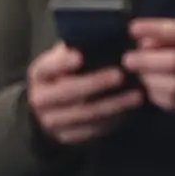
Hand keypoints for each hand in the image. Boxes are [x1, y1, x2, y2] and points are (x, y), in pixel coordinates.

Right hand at [23, 42, 137, 149]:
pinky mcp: (68, 138)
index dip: (62, 63)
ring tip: (136, 96)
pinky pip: (93, 130)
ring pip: (86, 114)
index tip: (80, 56)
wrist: (47, 111)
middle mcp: (41, 100)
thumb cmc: (61, 77)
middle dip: (96, 83)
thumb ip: (73, 51)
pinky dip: (113, 121)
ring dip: (113, 105)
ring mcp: (53, 122)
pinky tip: (129, 111)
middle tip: (120, 75)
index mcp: (38, 75)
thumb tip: (98, 38)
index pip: (47, 68)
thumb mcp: (59, 62)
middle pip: (69, 92)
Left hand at [124, 19, 174, 122]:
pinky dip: (157, 96)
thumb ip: (172, 35)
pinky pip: (174, 104)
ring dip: (150, 81)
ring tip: (141, 76)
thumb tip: (142, 41)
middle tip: (127, 60)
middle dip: (146, 61)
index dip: (155, 29)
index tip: (132, 28)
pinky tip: (152, 90)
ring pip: (173, 87)